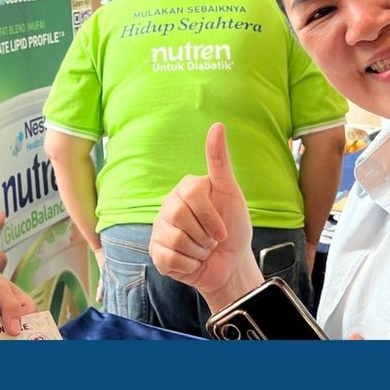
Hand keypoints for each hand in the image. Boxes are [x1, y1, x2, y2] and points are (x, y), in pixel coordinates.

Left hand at [0, 256, 36, 335]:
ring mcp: (0, 326)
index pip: (29, 327)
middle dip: (5, 344)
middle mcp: (15, 319)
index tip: (9, 342)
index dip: (21, 338)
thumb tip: (16, 330)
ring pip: (0, 342)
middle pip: (15, 339)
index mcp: (26, 307)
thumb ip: (10, 306)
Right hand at [149, 122, 258, 309]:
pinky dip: (189, 265)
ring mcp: (160, 230)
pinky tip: (193, 261)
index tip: (222, 228)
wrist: (231, 263)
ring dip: (198, 251)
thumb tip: (218, 125)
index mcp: (185, 189)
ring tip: (203, 249)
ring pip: (174, 240)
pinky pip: (168, 259)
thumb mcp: (230, 192)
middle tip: (212, 238)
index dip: (210, 216)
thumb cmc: (233, 225)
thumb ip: (220, 160)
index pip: (191, 195)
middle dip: (204, 234)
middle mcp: (168, 206)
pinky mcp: (156, 254)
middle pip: (178, 216)